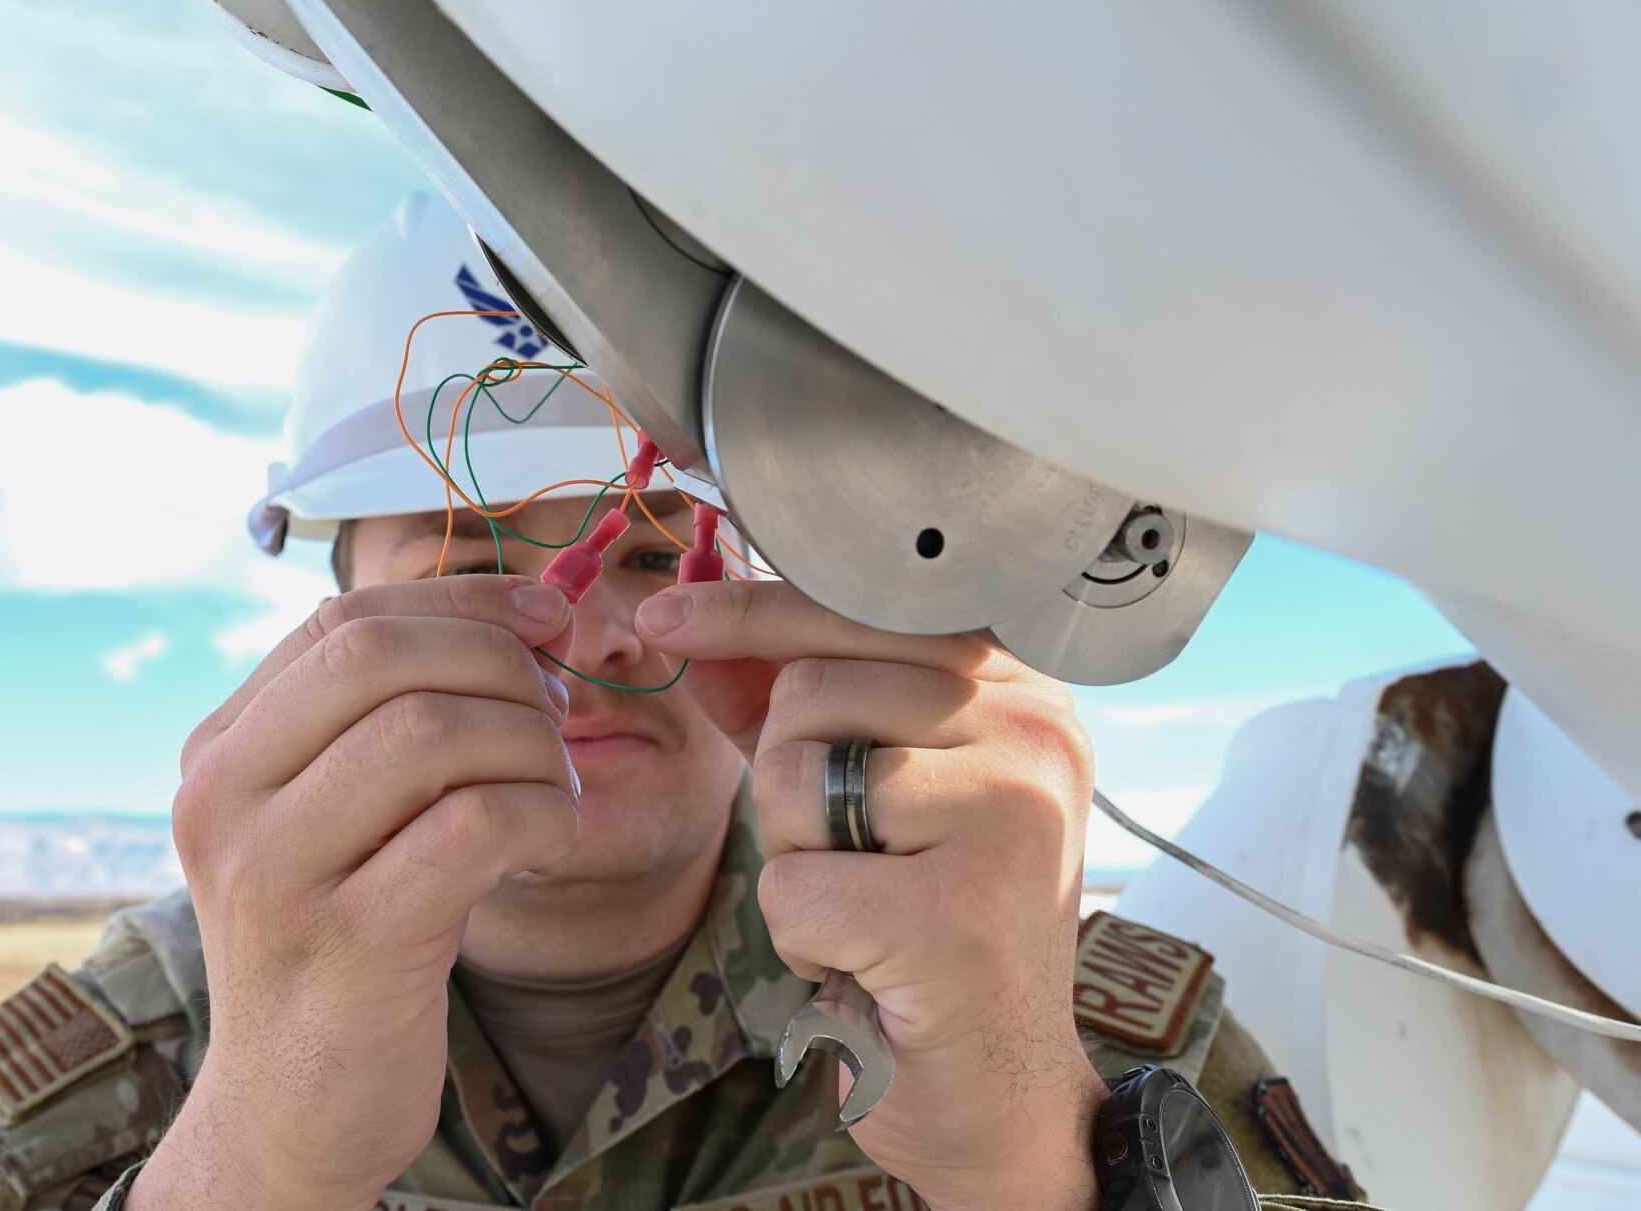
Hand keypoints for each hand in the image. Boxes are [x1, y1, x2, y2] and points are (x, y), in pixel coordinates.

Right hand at [130, 576, 578, 1210]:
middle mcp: (225, 799)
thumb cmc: (343, 940)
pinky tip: (547, 845)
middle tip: (555, 709)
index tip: (545, 617)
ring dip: (530, 744)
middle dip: (498, 662)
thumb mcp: (335, 815)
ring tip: (550, 787)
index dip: (462, 600)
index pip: (343, 619)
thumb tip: (529, 611)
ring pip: (433, 730)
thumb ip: (391, 716)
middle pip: (380, 655)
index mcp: (219, 750)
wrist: (292, 1111)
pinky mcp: (348, 946)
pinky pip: (476, 825)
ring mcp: (276, 874)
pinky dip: (543, 814)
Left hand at [639, 582, 1104, 1210]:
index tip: (665, 613)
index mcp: (1023, 691)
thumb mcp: (858, 791)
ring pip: (792, 780)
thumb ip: (784, 699)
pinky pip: (793, 885)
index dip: (751, 611)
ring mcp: (1009, 819)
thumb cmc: (927, 931)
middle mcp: (1035, 736)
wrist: (997, 1091)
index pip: (860, 609)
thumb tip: (686, 619)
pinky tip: (866, 962)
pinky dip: (802, 935)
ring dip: (795, 858)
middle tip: (852, 857)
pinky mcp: (959, 914)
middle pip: (812, 691)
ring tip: (870, 906)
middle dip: (785, 780)